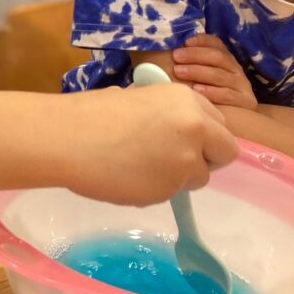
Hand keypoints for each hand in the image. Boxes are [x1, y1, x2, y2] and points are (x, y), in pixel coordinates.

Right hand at [61, 84, 238, 206]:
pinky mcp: (169, 190)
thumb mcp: (141, 99)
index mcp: (187, 100)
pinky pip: (173, 193)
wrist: (68, 137)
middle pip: (225, 151)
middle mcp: (196, 128)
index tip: (183, 140)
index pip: (220, 125)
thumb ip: (169, 117)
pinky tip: (128, 176)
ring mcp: (185, 161)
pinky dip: (156, 189)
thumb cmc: (94, 113)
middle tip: (175, 161)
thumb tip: (174, 132)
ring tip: (140, 166)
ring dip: (178, 176)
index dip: (203, 135)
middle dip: (205, 158)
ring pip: (198, 177)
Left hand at [172, 34, 257, 110]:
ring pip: (220, 75)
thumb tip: (170, 54)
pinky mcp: (246, 101)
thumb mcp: (201, 78)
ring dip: (198, 72)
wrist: (238, 122)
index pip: (216, 44)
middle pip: (217, 57)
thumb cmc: (209, 97)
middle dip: (195, 55)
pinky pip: (228, 95)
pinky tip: (197, 91)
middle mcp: (236, 69)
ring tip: (179, 72)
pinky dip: (212, 92)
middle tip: (176, 57)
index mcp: (226, 59)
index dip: (202, 41)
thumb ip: (190, 64)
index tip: (185, 42)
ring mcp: (242, 85)